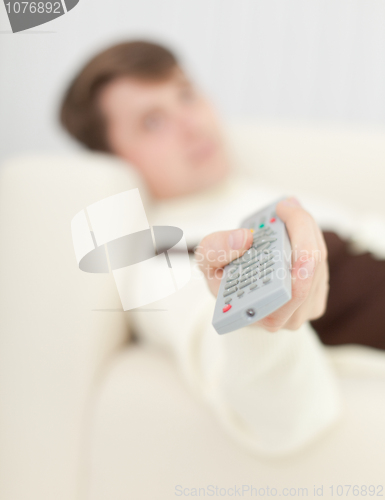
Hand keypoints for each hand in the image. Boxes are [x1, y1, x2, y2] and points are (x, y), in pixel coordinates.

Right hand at [195, 197, 328, 331]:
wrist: (237, 298)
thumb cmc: (223, 282)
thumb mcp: (206, 264)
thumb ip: (215, 250)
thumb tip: (244, 238)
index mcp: (262, 314)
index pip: (292, 293)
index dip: (301, 267)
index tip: (293, 234)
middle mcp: (289, 317)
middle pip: (312, 269)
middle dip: (302, 230)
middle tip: (286, 205)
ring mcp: (307, 308)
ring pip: (320, 261)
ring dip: (307, 229)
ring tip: (288, 209)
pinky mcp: (317, 296)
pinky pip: (322, 260)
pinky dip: (311, 236)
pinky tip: (296, 222)